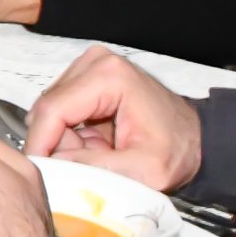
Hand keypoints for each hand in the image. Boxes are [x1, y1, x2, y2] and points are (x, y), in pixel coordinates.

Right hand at [23, 47, 203, 190]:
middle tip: (85, 166)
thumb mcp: (144, 171)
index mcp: (110, 77)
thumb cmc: (178, 151)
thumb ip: (96, 168)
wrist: (196, 139)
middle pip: (49, 109)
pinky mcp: (87, 77)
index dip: (40, 144)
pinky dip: (70, 133)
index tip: (40, 174)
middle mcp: (96, 62)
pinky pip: (60, 110)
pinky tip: (96, 144)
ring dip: (64, 140)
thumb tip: (52, 164)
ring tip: (99, 154)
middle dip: (58, 144)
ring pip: (50, 111)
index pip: (53, 110)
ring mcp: (90, 66)